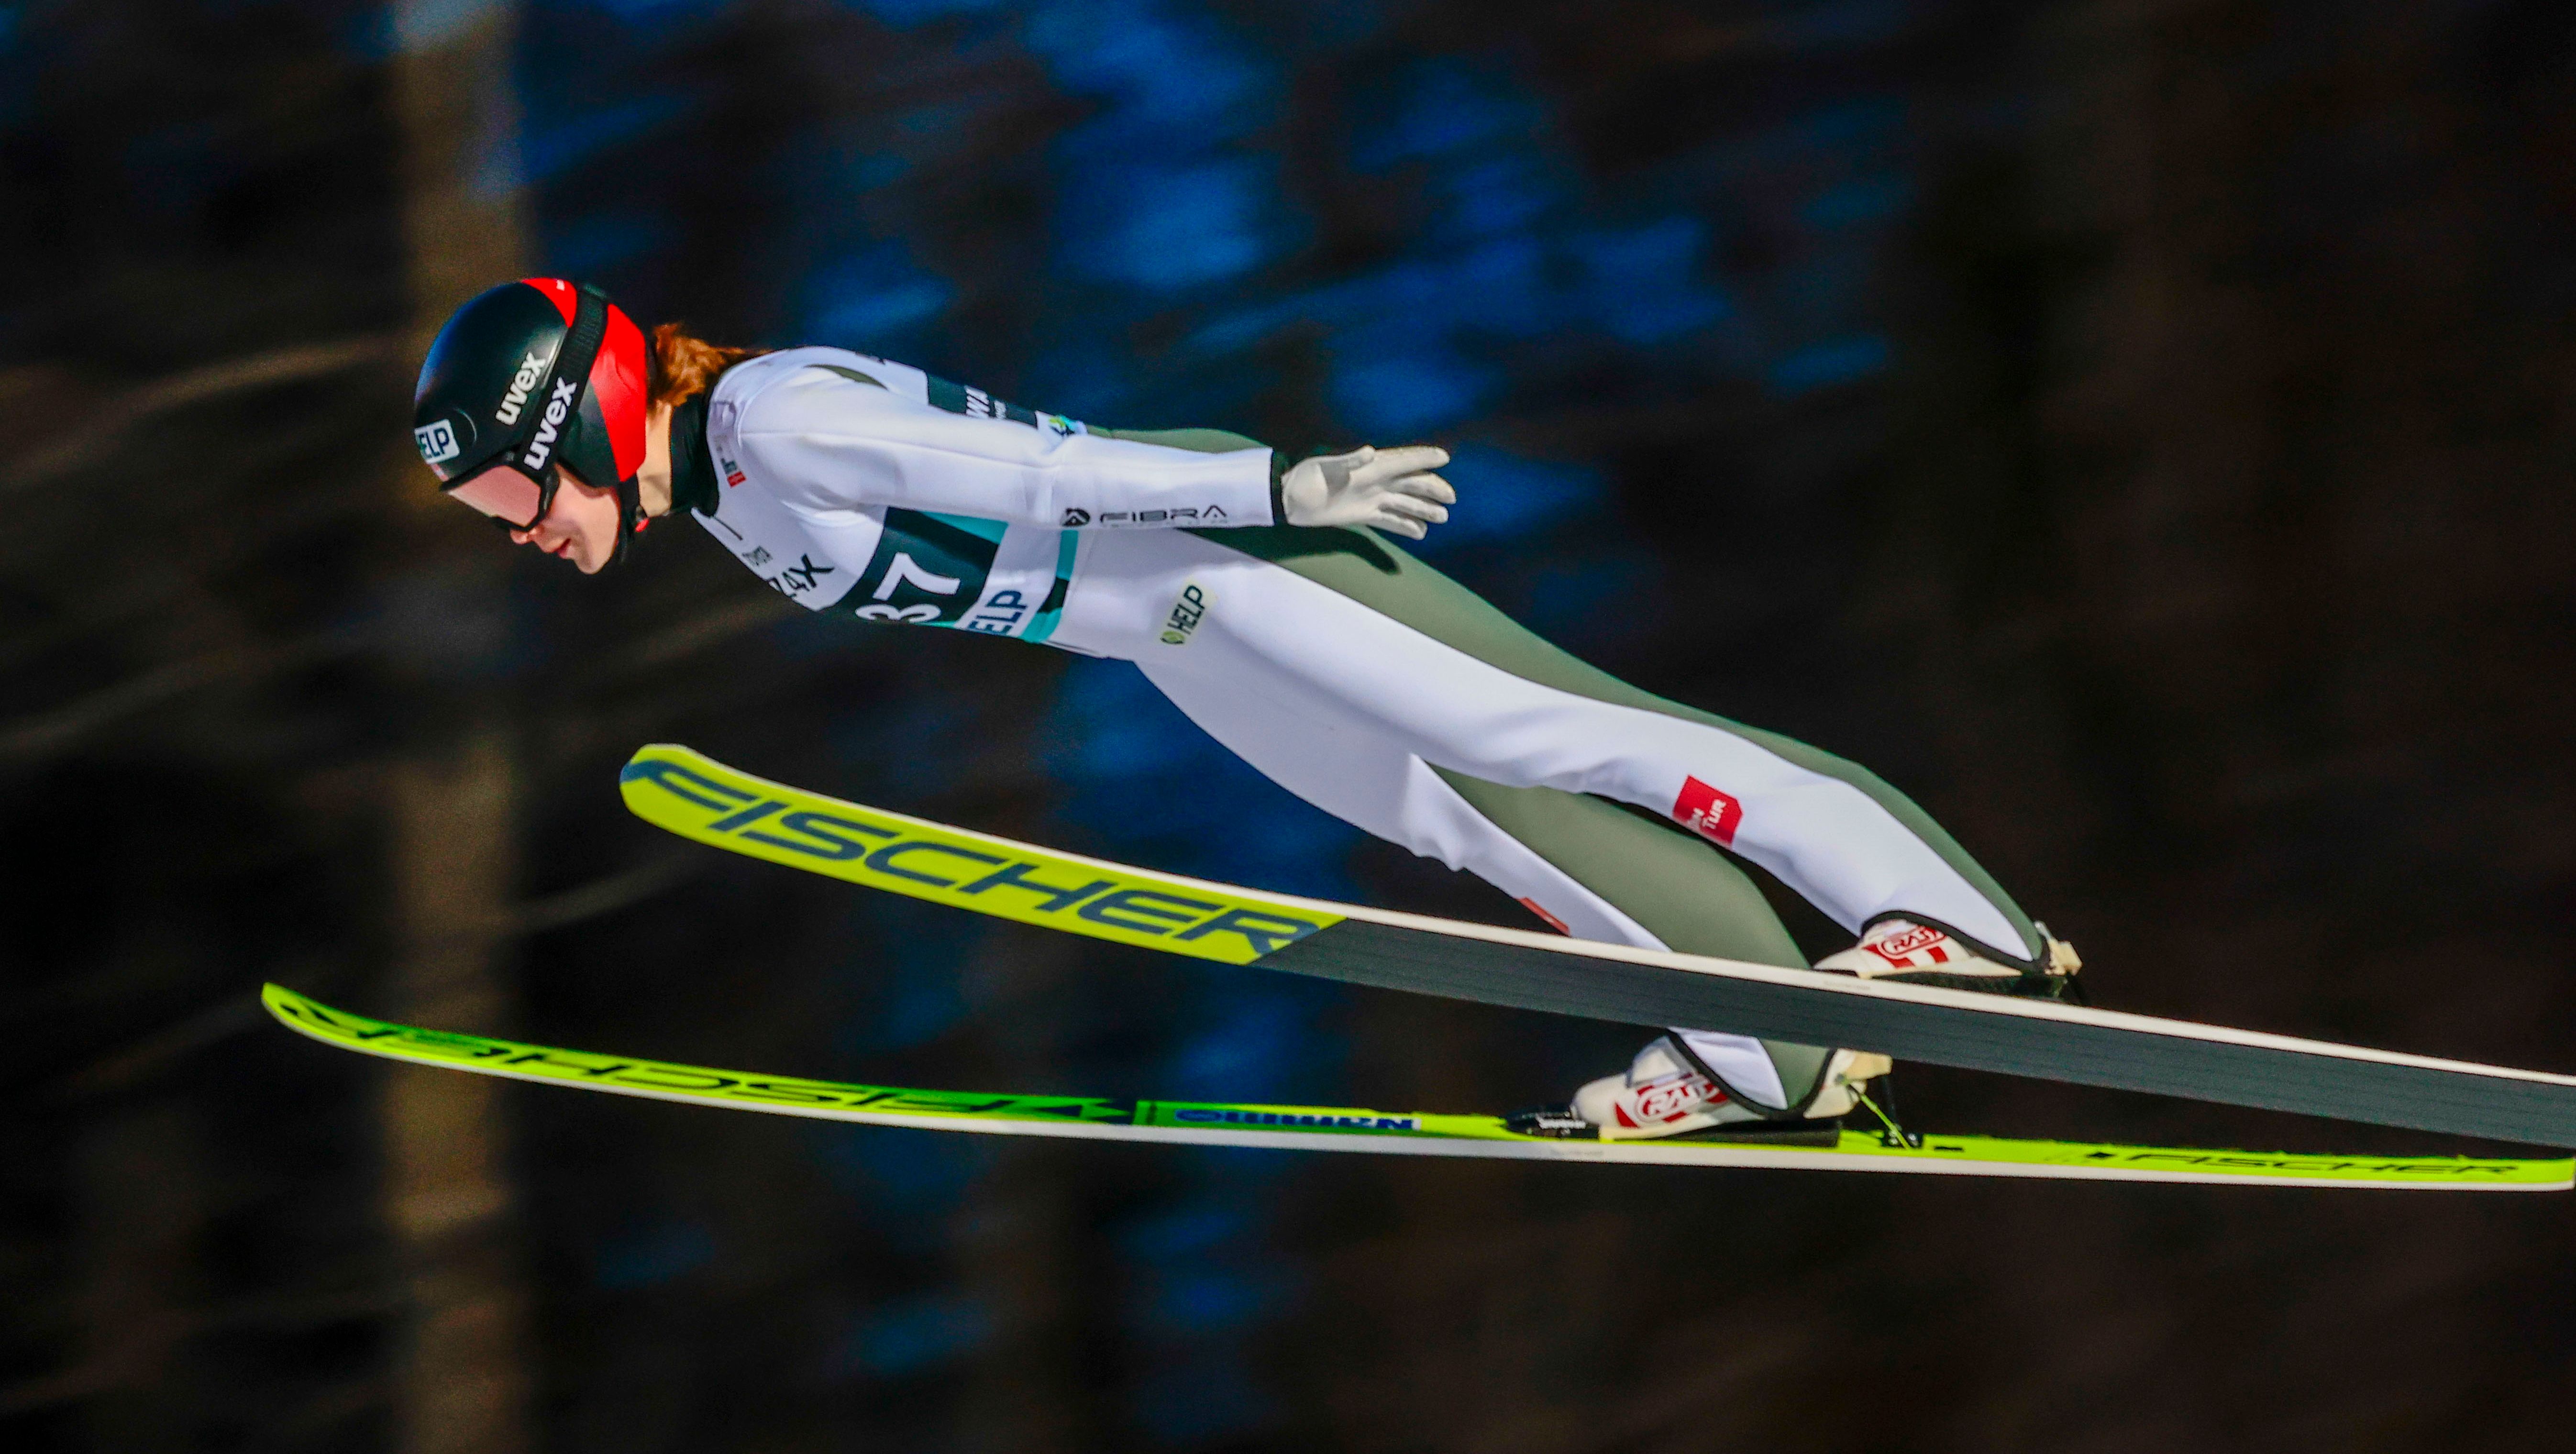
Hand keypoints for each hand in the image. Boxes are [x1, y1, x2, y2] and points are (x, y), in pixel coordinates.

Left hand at [1278, 445, 1454, 538]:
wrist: (1287, 500)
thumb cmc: (1304, 479)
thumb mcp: (1324, 467)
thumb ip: (1348, 461)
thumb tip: (1370, 451)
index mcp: (1369, 466)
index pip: (1402, 460)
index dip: (1423, 457)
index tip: (1445, 457)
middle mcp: (1374, 481)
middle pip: (1410, 483)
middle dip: (1432, 488)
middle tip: (1451, 498)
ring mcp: (1370, 499)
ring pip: (1404, 503)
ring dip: (1424, 509)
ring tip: (1443, 517)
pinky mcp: (1363, 516)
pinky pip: (1389, 521)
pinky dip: (1405, 526)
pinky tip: (1420, 533)